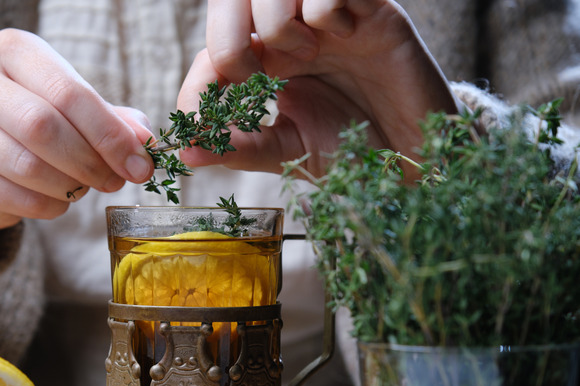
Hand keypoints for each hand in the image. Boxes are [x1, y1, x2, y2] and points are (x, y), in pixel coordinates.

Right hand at [0, 29, 153, 253]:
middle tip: (115, 181)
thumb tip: (144, 143)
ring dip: (69, 186)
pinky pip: (12, 196)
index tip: (138, 164)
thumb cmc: (40, 123)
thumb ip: (115, 122)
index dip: (109, 134)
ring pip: (26, 165)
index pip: (68, 91)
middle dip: (90, 161)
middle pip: (43, 126)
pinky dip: (47, 206)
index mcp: (13, 50)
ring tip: (85, 188)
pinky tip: (58, 201)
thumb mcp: (80, 111)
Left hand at [178, 0, 459, 178]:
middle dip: (229, 42)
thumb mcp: (288, 153)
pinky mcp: (367, 4)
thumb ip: (239, 148)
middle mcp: (288, 32)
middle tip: (253, 76)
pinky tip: (347, 34)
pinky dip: (326, 12)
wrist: (418, 153)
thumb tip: (184, 152)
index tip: (200, 117)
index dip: (199, 79)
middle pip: (230, 1)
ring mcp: (325, 15)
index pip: (211, 50)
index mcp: (265, 64)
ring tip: (308, 55)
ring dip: (278, 26)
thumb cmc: (354, 150)